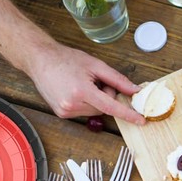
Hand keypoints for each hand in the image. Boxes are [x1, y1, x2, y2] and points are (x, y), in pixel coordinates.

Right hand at [26, 43, 145, 123]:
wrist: (40, 60)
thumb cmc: (66, 59)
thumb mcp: (95, 65)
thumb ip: (117, 80)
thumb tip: (135, 91)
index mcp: (81, 91)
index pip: (111, 107)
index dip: (128, 114)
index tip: (141, 121)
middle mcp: (72, 105)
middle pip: (104, 108)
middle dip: (106, 96)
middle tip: (96, 80)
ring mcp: (65, 112)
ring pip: (95, 111)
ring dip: (96, 100)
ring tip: (82, 84)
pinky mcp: (62, 114)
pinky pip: (84, 112)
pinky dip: (86, 103)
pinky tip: (75, 90)